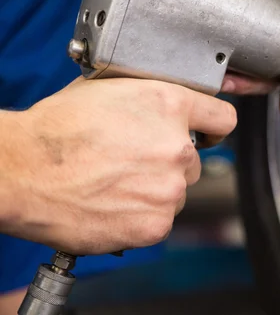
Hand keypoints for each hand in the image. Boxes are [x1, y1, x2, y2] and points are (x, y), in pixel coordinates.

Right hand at [2, 77, 235, 254]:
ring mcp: (169, 189)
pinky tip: (112, 204)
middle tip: (131, 162)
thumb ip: (151, 97)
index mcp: (170, 106)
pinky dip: (140, 216)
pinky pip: (159, 220)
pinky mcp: (155, 224)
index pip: (223, 118)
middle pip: (193, 161)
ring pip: (176, 193)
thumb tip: (168, 106)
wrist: (21, 171)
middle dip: (169, 162)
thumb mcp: (109, 89)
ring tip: (114, 184)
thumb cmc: (57, 130)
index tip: (207, 135)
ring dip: (155, 191)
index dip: (213, 128)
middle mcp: (177, 147)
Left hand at [141, 0, 279, 115]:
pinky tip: (211, 77)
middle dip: (255, 89)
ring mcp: (233, 59)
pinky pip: (213, 77)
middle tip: (246, 86)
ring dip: (235, 86)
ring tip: (227, 80)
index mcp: (275, 42)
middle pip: (264, 84)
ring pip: (240, 84)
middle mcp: (257, 55)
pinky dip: (214, 80)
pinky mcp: (209, 59)